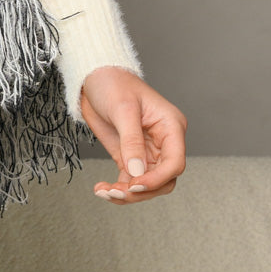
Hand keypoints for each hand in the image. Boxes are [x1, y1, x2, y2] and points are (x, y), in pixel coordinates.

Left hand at [79, 66, 186, 204]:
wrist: (95, 77)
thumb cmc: (114, 84)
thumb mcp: (123, 109)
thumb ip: (131, 141)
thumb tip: (137, 171)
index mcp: (171, 127)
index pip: (175, 162)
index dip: (157, 178)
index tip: (135, 185)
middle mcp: (163, 142)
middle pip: (163, 179)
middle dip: (141, 191)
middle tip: (117, 192)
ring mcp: (147, 151)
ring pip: (147, 184)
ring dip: (127, 194)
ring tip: (104, 192)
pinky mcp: (129, 156)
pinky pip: (129, 180)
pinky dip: (117, 188)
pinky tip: (101, 189)